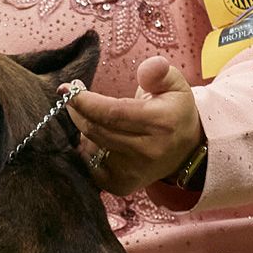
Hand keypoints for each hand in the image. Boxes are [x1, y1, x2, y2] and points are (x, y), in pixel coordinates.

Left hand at [64, 57, 205, 197]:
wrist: (185, 151)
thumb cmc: (174, 112)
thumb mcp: (175, 85)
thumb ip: (159, 72)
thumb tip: (146, 67)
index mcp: (160, 123)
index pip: (113, 112)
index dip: (85, 101)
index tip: (67, 88)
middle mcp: (147, 150)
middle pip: (96, 129)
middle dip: (78, 110)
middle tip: (72, 96)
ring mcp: (133, 171)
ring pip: (90, 147)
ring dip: (84, 129)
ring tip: (92, 116)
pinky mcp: (121, 185)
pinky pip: (90, 165)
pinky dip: (87, 149)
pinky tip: (96, 138)